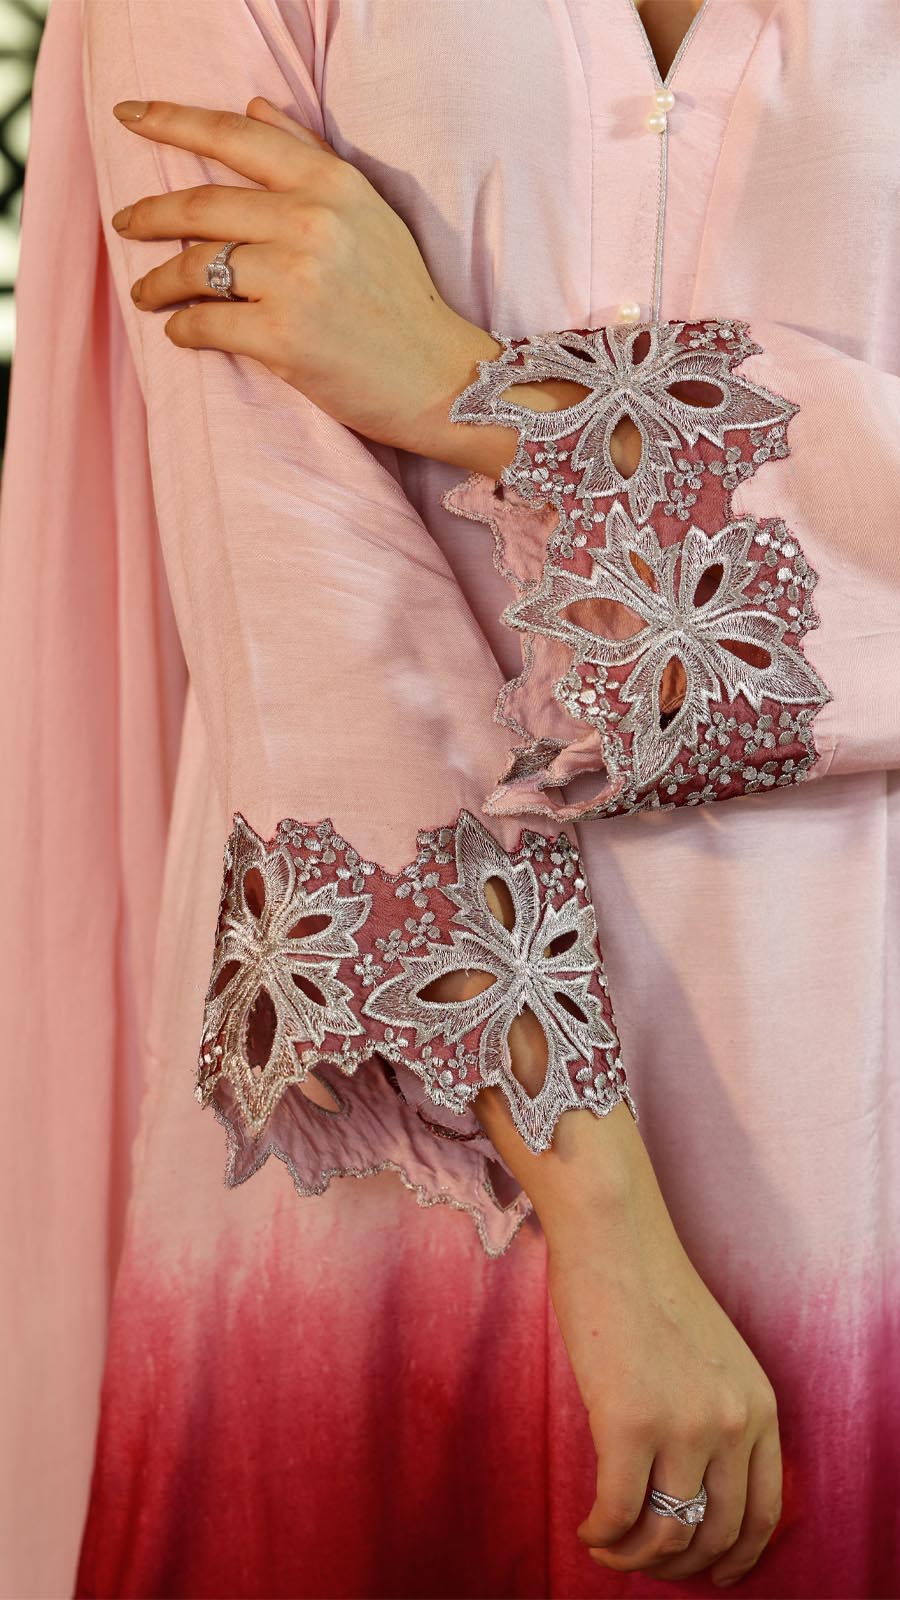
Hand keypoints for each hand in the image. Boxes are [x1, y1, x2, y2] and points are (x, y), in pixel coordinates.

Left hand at [109, 94, 502, 459]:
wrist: (440, 377)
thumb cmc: (401, 299)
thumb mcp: (367, 211)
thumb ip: (309, 155)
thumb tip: (254, 106)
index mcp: (330, 183)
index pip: (235, 136)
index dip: (172, 120)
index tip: (130, 115)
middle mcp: (310, 221)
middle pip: (201, 204)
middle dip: (149, 215)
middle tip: (124, 224)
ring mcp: (294, 279)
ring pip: (195, 266)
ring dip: (159, 281)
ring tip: (147, 292)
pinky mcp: (282, 336)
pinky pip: (205, 324)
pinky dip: (183, 328)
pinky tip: (180, 331)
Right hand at [540, 1118, 783, 1587]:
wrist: (615, 1235)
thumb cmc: (648, 1285)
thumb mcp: (711, 1356)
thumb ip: (717, 1413)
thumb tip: (690, 1489)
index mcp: (758, 1405)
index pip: (762, 1514)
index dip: (734, 1557)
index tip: (707, 1572)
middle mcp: (732, 1422)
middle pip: (714, 1534)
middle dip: (676, 1564)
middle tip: (641, 1558)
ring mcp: (684, 1425)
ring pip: (665, 1533)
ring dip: (632, 1555)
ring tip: (607, 1546)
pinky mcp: (629, 1422)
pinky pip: (618, 1512)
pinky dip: (602, 1533)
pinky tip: (588, 1527)